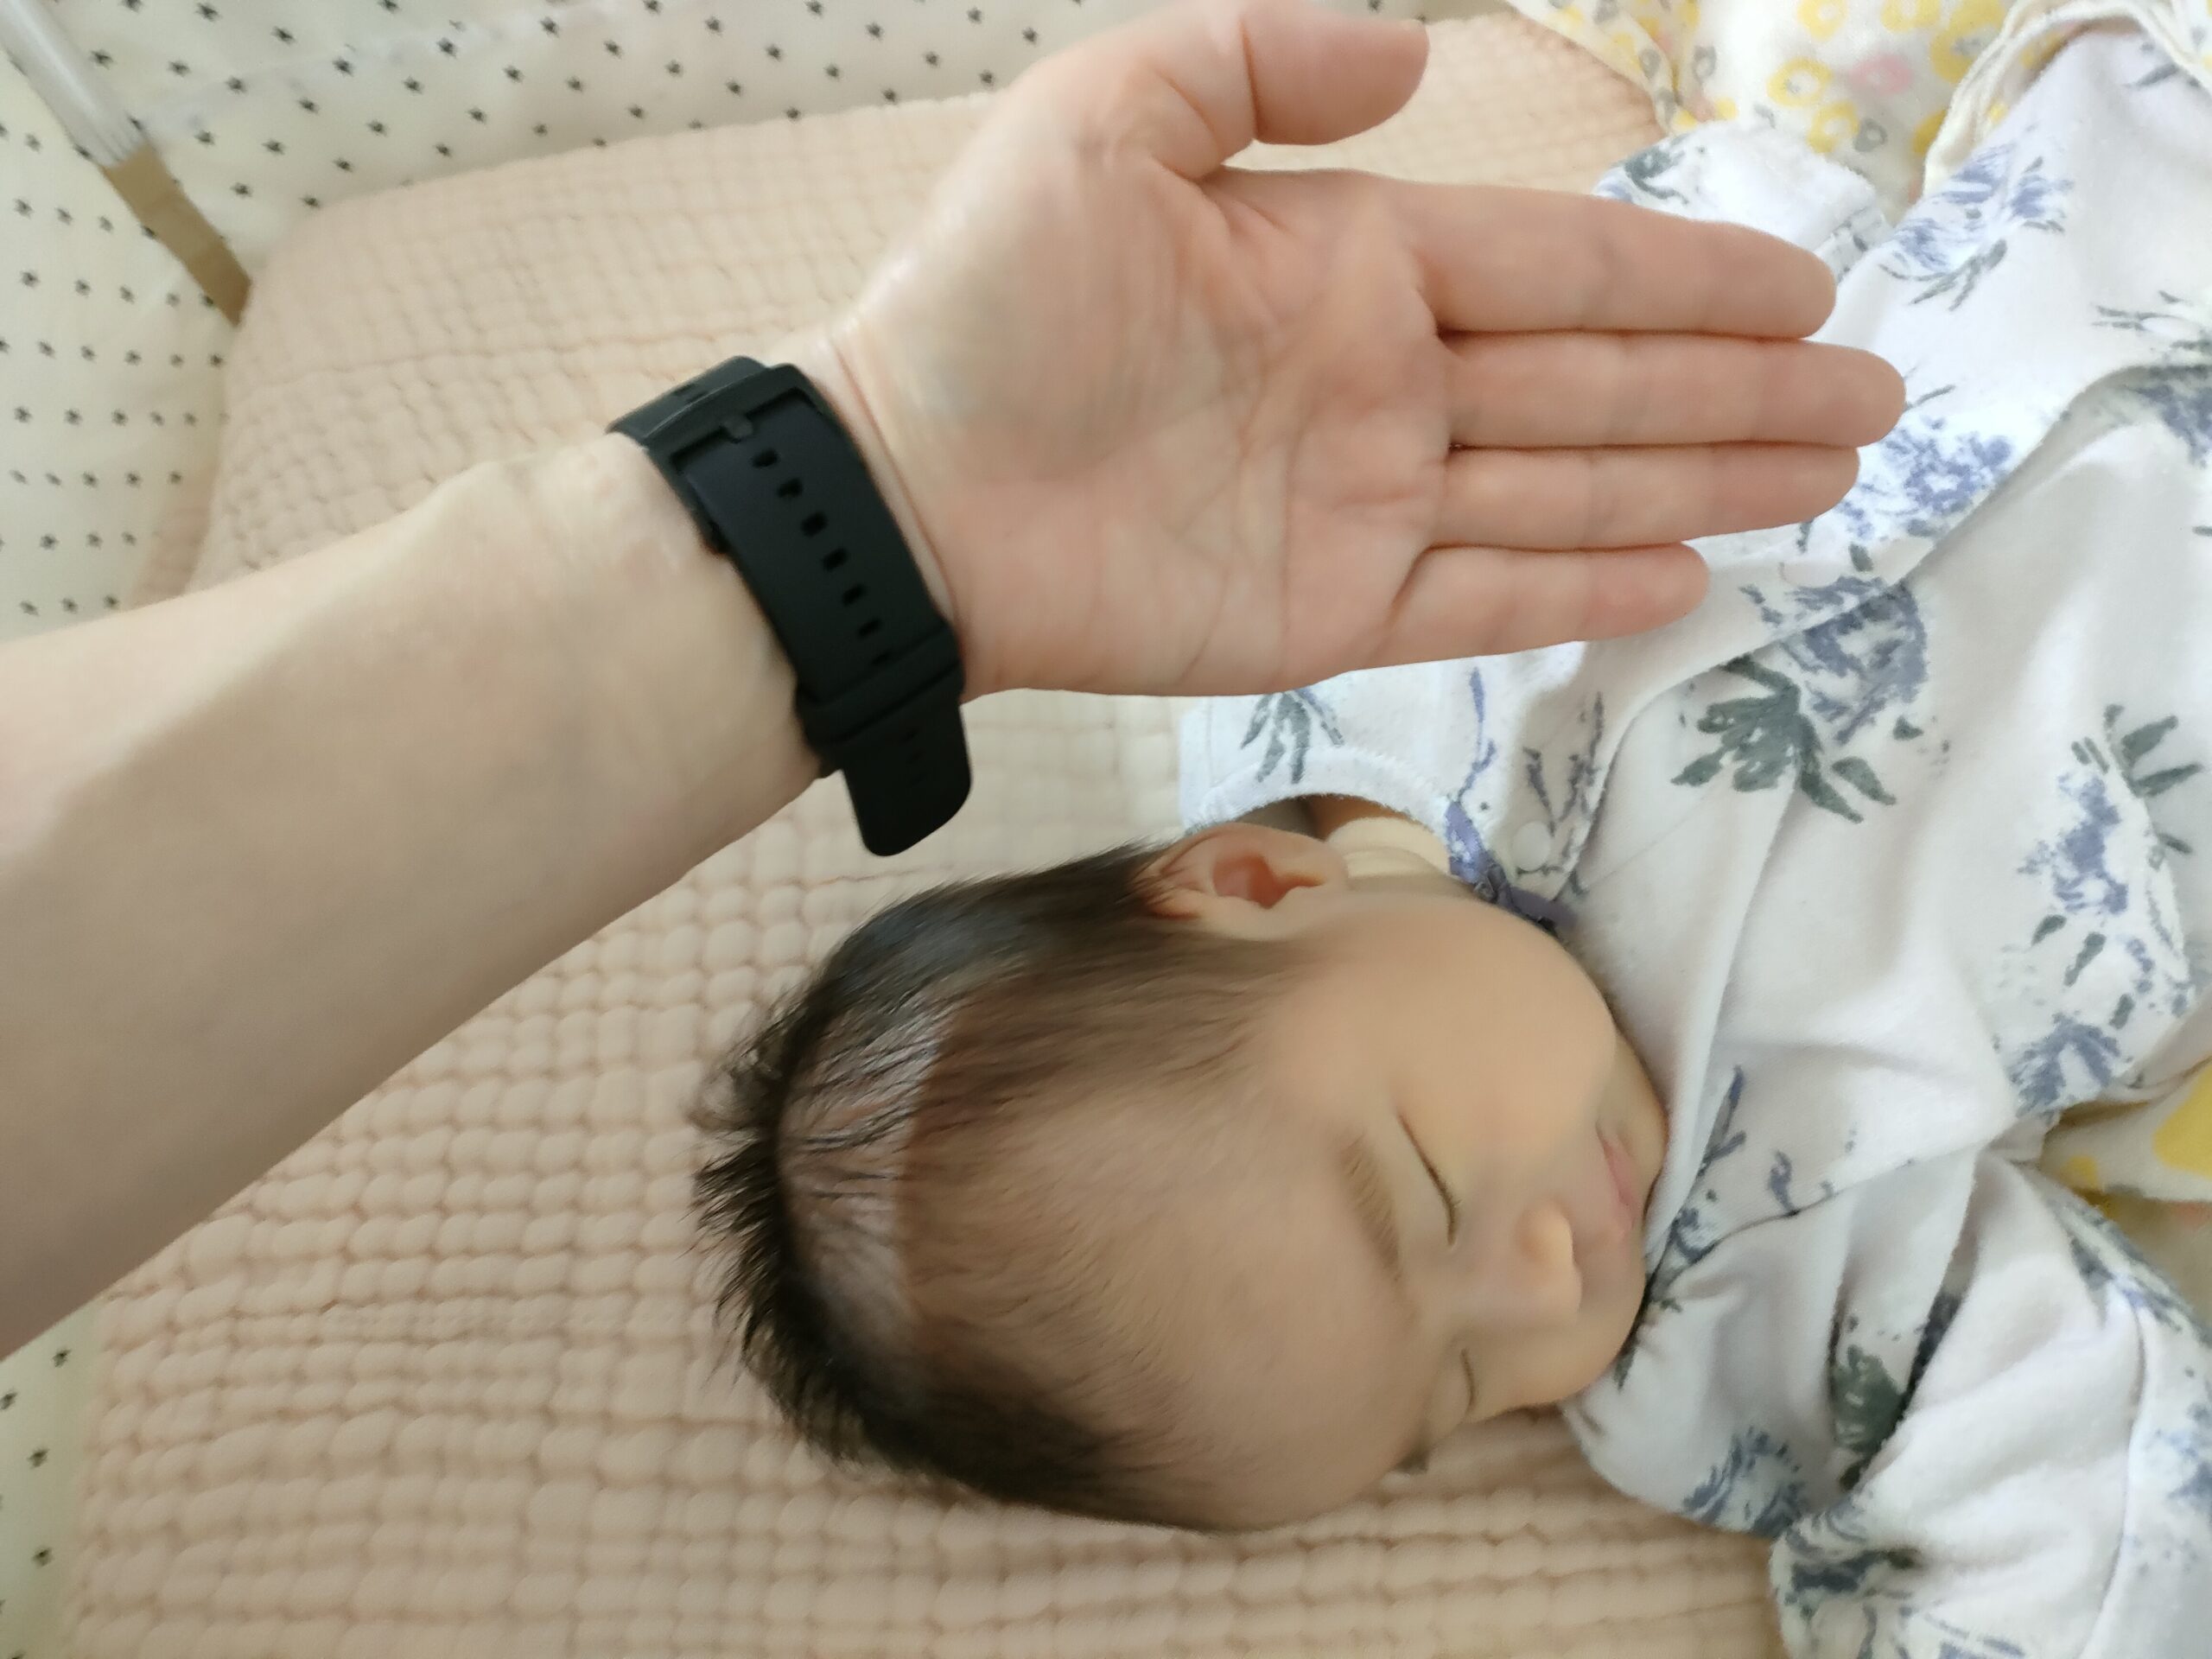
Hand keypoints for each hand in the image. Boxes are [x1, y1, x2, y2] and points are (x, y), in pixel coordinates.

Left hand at [803, 0, 1904, 698]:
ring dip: (1704, 481)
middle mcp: (1385, 384)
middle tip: (1875, 400)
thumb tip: (1418, 60)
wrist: (907, 498)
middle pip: (1603, 384)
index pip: (1560, 271)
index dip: (1689, 282)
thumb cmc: (990, 301)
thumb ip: (1264, 61)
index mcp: (1353, 263)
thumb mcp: (1109, 118)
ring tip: (1827, 478)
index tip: (1805, 290)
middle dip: (1742, 390)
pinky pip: (1489, 597)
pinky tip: (1688, 574)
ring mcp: (1367, 506)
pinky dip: (1587, 588)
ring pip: (1575, 488)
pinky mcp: (1333, 614)